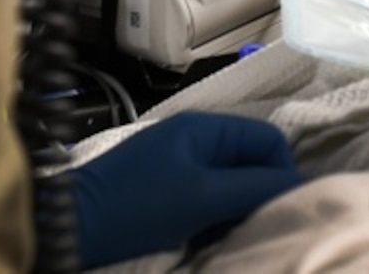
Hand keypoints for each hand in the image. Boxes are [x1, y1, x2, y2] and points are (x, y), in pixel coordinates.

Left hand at [73, 111, 302, 266]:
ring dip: (236, 211)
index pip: (268, 140)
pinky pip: (206, 200)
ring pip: (230, 184)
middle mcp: (194, 140)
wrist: (67, 228)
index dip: (283, 172)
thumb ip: (255, 187)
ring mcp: (176, 166)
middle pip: (250, 162)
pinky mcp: (162, 192)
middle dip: (259, 195)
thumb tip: (301, 186)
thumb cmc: (136, 207)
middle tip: (256, 228)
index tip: (284, 209)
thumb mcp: (202, 197)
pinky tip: (206, 239)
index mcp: (204, 128)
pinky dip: (214, 219)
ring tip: (228, 236)